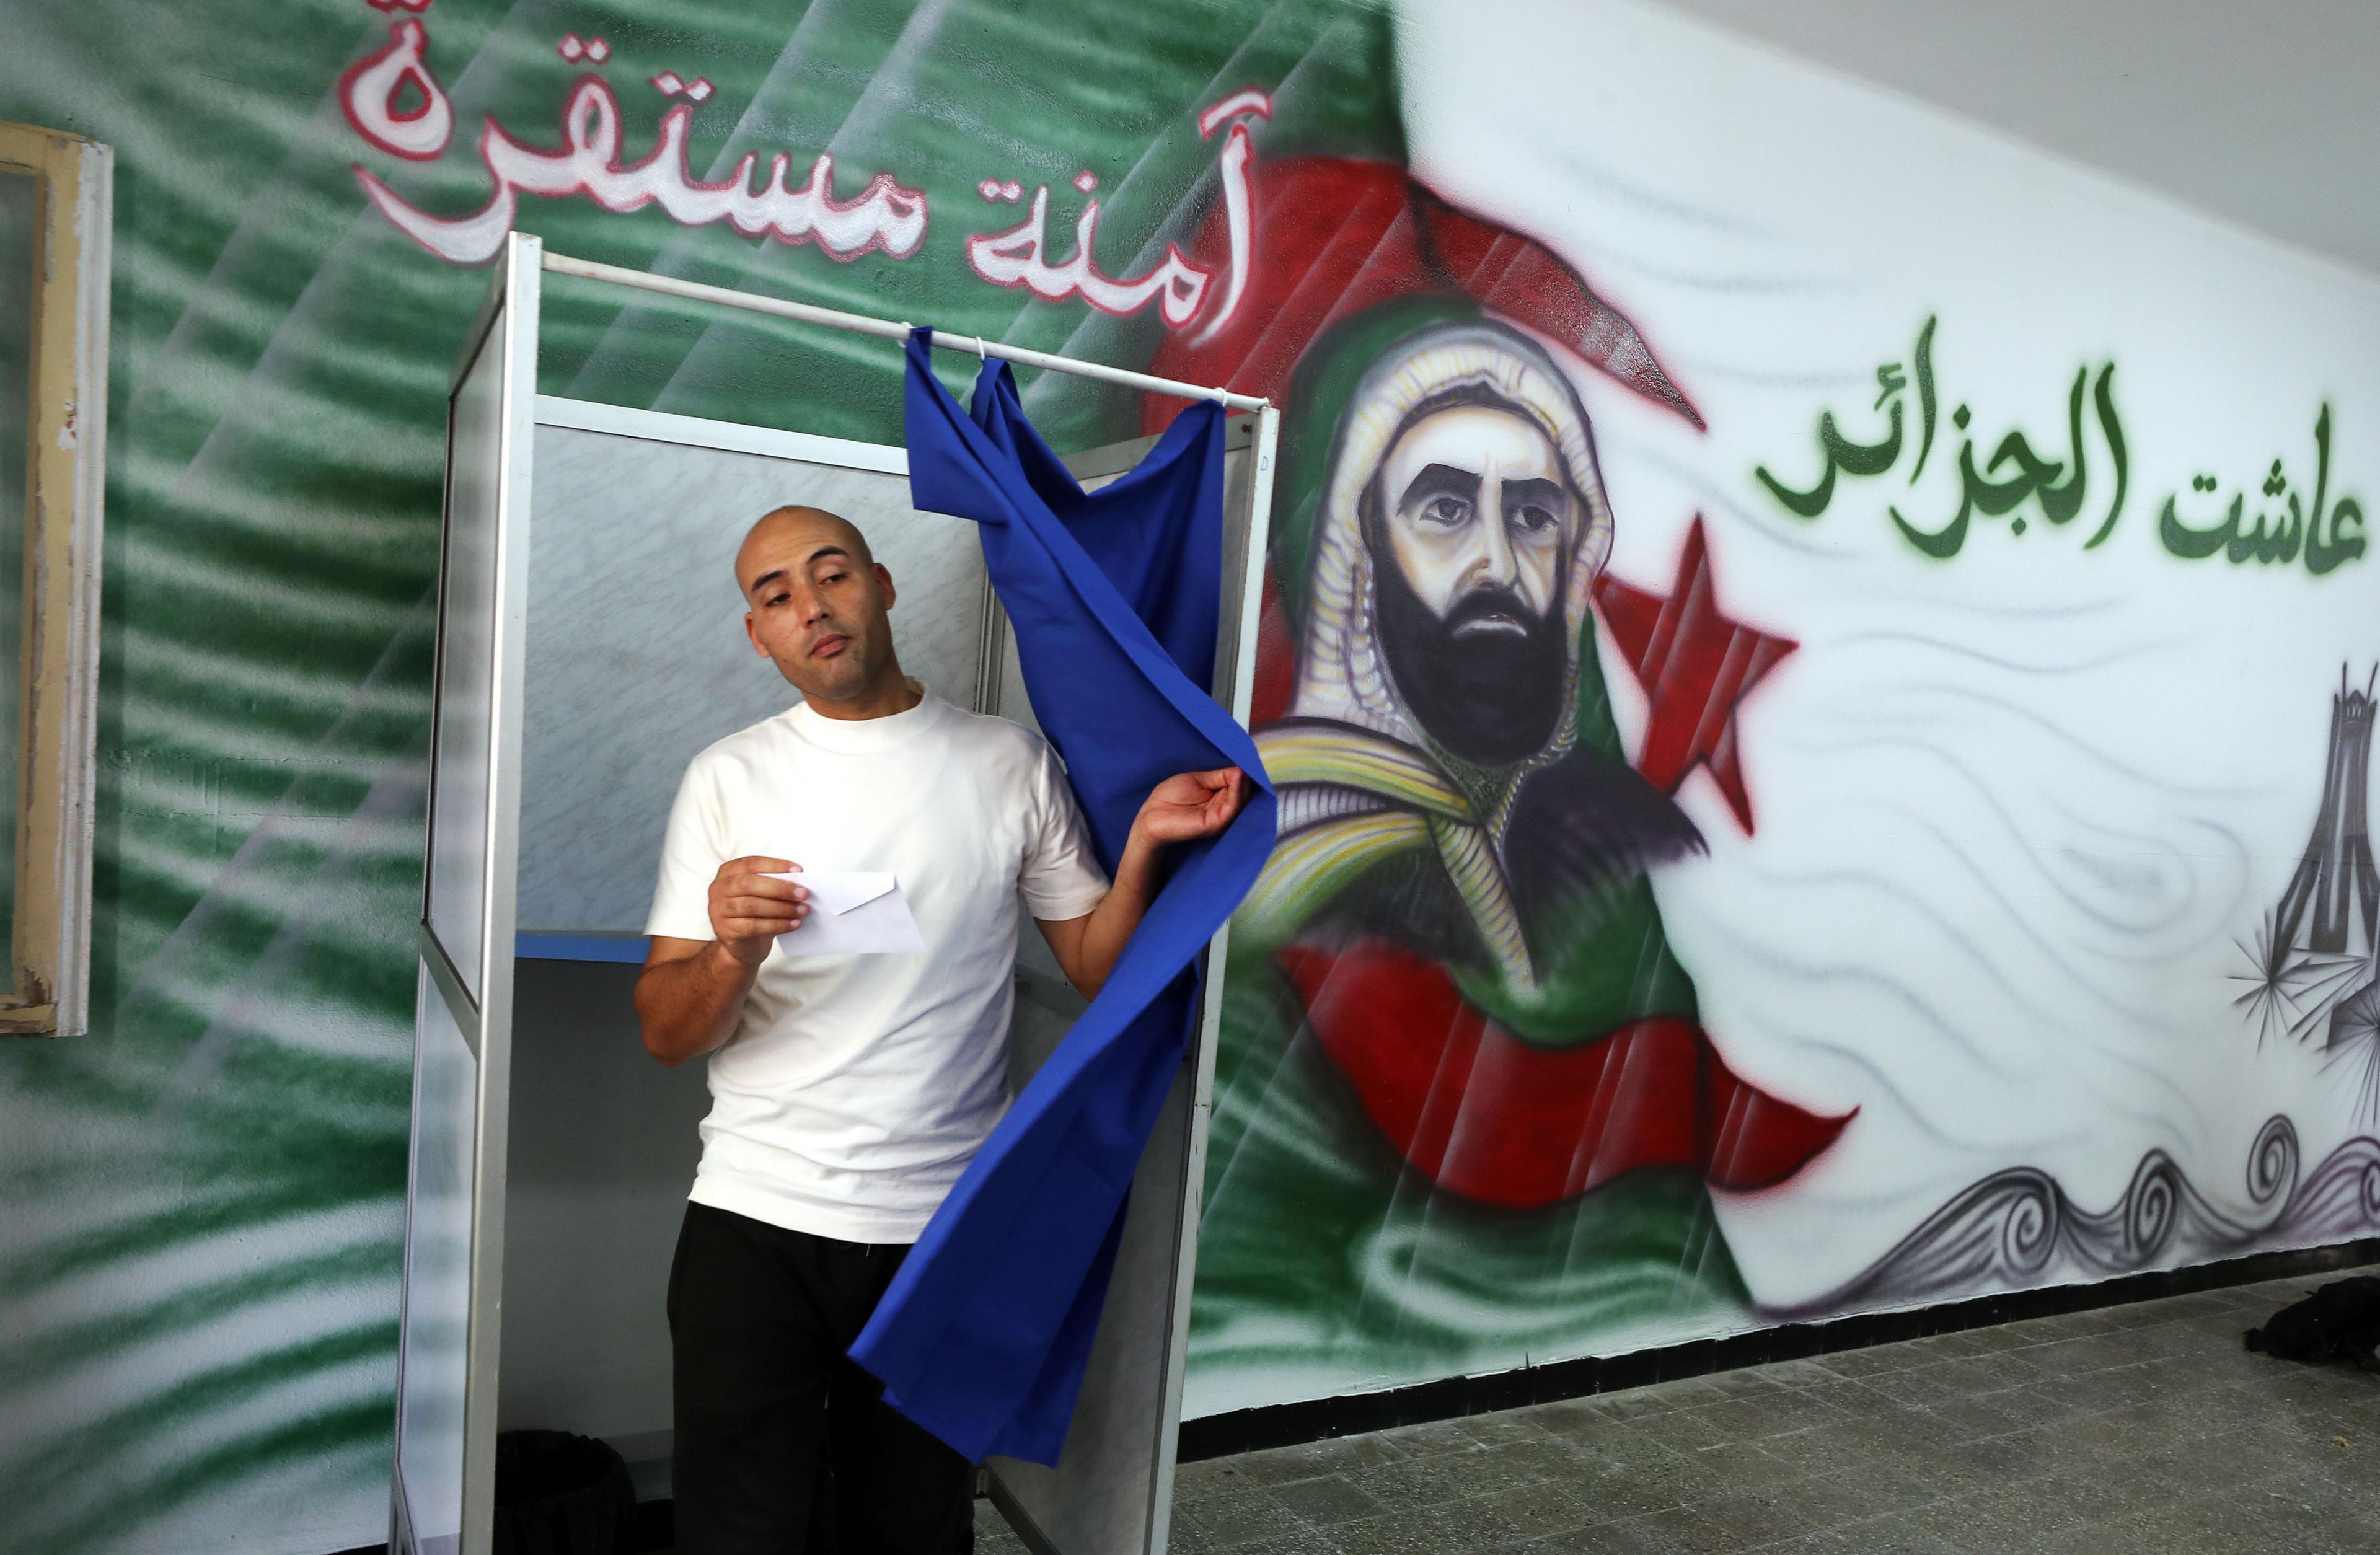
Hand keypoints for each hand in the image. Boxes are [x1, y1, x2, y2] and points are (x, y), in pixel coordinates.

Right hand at [707, 857, 806, 965]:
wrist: (742, 945)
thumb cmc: (756, 913)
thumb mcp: (762, 894)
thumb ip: (774, 884)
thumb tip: (799, 881)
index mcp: (728, 872)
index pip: (751, 864)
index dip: (775, 865)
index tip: (798, 870)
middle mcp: (718, 888)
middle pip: (749, 884)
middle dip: (780, 888)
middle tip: (803, 893)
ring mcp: (718, 910)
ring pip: (751, 906)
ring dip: (782, 908)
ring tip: (802, 910)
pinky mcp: (724, 930)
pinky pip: (753, 927)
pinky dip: (777, 925)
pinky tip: (794, 924)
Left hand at [1131, 767, 1248, 848]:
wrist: (1152, 816)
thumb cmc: (1169, 797)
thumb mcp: (1198, 779)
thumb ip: (1220, 776)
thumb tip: (1241, 769)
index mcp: (1219, 797)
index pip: (1238, 784)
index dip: (1243, 772)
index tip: (1247, 759)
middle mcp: (1223, 807)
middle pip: (1243, 791)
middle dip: (1246, 776)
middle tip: (1248, 761)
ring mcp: (1221, 816)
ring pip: (1242, 798)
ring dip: (1243, 781)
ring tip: (1242, 768)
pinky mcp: (1217, 822)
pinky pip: (1233, 806)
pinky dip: (1237, 790)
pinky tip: (1237, 776)